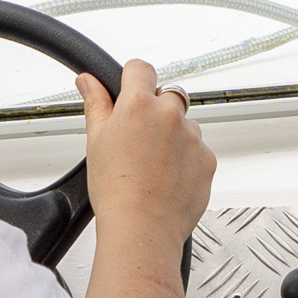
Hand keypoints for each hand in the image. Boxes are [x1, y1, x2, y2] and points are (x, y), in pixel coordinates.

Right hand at [76, 59, 212, 243]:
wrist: (141, 228)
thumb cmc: (116, 191)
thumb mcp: (96, 141)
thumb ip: (96, 103)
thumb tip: (89, 80)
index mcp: (139, 105)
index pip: (140, 68)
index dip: (132, 78)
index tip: (129, 89)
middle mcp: (170, 116)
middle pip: (167, 94)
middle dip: (155, 108)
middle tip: (138, 137)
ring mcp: (192, 138)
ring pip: (184, 124)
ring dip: (172, 135)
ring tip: (152, 164)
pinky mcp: (208, 160)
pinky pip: (197, 150)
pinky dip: (185, 158)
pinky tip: (167, 177)